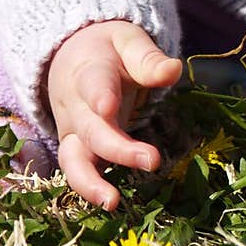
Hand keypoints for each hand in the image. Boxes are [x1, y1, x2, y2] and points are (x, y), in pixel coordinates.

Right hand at [47, 20, 181, 209]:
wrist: (71, 57)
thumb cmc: (108, 50)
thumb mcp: (128, 41)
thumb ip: (148, 58)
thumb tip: (174, 70)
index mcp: (89, 71)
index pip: (92, 84)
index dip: (99, 96)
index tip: (108, 107)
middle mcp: (75, 106)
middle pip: (90, 130)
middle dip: (117, 148)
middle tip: (153, 161)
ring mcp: (72, 131)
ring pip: (72, 159)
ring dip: (89, 183)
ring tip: (111, 202)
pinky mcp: (76, 149)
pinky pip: (78, 171)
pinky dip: (90, 190)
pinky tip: (111, 204)